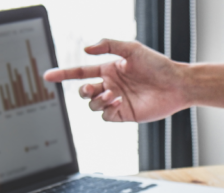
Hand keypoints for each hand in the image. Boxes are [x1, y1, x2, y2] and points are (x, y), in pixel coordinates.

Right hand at [44, 39, 188, 122]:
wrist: (176, 84)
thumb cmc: (157, 64)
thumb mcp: (131, 48)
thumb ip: (108, 45)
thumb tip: (86, 49)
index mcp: (109, 69)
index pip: (81, 73)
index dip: (63, 74)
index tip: (47, 76)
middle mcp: (111, 85)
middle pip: (84, 91)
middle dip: (83, 91)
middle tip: (92, 89)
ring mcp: (117, 101)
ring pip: (93, 105)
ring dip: (98, 100)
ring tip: (113, 94)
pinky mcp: (125, 114)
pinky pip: (106, 116)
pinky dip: (107, 109)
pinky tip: (118, 101)